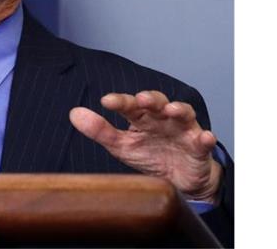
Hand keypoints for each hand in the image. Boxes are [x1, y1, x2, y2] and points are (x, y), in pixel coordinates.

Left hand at [69, 90, 221, 202]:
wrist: (178, 181)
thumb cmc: (148, 155)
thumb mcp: (121, 146)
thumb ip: (100, 130)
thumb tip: (74, 113)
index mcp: (142, 117)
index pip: (130, 105)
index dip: (120, 101)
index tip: (106, 101)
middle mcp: (162, 118)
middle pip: (157, 103)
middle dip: (150, 99)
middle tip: (141, 100)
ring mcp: (183, 130)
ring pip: (183, 114)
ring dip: (178, 109)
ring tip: (171, 110)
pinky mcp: (199, 147)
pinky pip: (205, 141)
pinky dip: (205, 138)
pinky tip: (204, 137)